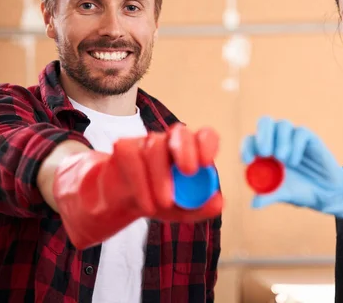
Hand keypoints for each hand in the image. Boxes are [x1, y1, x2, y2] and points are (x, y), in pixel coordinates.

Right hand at [53, 123, 222, 248]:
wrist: (123, 204)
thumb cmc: (159, 200)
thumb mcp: (183, 210)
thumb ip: (202, 206)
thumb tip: (219, 202)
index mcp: (191, 151)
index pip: (204, 136)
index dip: (207, 143)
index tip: (207, 162)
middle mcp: (169, 141)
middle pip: (180, 132)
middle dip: (186, 149)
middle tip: (190, 172)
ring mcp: (146, 142)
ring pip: (154, 148)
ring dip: (161, 178)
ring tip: (164, 204)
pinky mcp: (124, 148)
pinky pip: (133, 160)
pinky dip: (141, 186)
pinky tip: (147, 205)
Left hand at [241, 116, 342, 218]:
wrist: (325, 192)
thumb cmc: (298, 190)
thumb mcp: (281, 194)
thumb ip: (267, 196)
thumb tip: (253, 204)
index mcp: (264, 151)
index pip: (250, 141)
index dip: (246, 147)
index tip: (247, 161)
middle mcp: (277, 139)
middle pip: (265, 123)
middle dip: (263, 136)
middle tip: (264, 153)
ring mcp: (293, 137)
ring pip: (282, 125)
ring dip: (280, 141)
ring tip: (282, 159)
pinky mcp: (309, 138)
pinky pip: (301, 133)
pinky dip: (296, 145)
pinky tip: (295, 161)